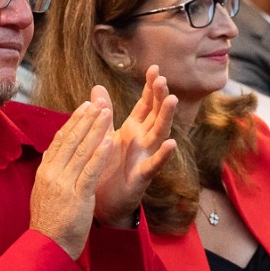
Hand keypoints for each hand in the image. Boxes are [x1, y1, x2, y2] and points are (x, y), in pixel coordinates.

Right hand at [30, 99, 114, 258]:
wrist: (48, 246)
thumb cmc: (50, 222)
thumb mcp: (45, 192)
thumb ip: (52, 172)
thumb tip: (54, 155)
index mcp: (45, 171)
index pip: (60, 140)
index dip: (73, 121)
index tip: (84, 106)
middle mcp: (52, 173)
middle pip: (71, 140)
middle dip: (86, 119)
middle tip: (98, 102)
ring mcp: (64, 184)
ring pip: (82, 150)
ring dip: (96, 129)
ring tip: (107, 112)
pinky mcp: (77, 196)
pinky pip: (90, 171)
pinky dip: (100, 154)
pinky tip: (110, 140)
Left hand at [92, 68, 177, 227]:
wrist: (103, 201)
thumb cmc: (107, 167)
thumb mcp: (104, 135)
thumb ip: (105, 112)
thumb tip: (98, 87)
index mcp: (133, 129)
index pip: (145, 105)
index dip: (150, 88)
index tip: (154, 69)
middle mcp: (143, 141)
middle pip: (155, 114)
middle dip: (159, 97)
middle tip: (162, 79)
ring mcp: (145, 157)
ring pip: (158, 134)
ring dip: (166, 117)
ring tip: (171, 100)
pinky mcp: (142, 176)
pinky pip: (154, 164)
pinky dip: (163, 154)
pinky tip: (171, 143)